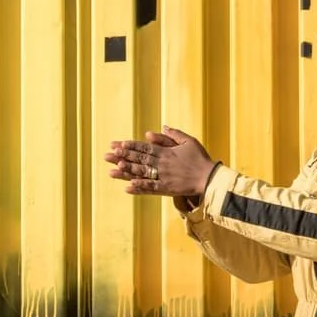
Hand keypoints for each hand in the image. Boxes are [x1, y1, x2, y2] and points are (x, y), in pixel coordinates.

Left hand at [103, 126, 217, 199]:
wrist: (209, 177)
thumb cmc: (200, 158)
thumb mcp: (189, 141)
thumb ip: (174, 135)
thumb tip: (161, 127)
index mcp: (166, 152)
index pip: (144, 147)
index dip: (130, 146)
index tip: (117, 145)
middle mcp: (162, 164)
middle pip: (139, 159)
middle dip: (122, 157)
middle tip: (107, 156)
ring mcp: (163, 177)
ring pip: (141, 174)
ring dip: (126, 172)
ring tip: (111, 171)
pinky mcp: (167, 189)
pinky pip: (150, 188)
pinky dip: (139, 188)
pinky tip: (128, 187)